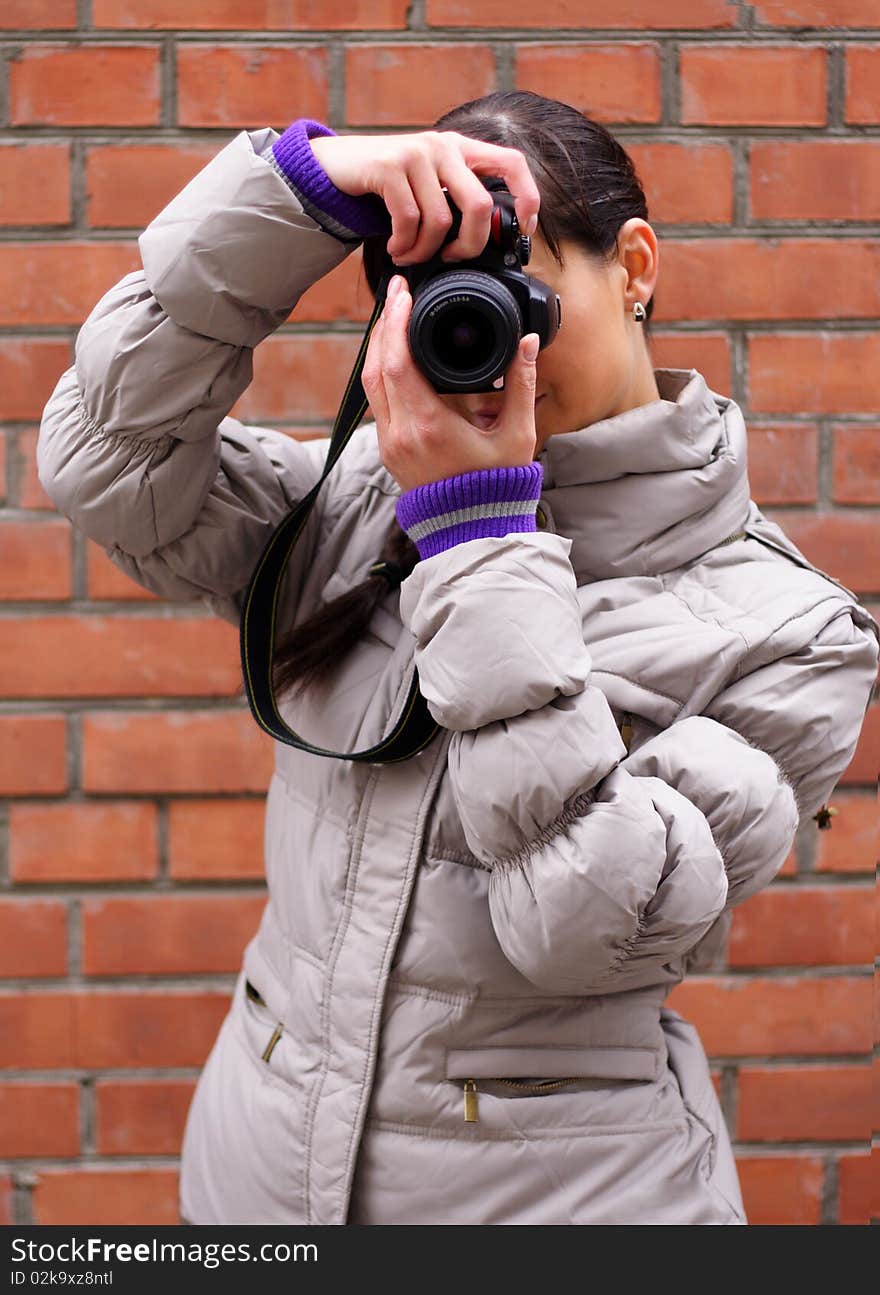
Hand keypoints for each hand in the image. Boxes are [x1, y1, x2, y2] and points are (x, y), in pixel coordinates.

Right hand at [309, 129, 539, 264]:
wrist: (336, 167)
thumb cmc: (388, 185)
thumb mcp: (429, 184)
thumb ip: (455, 200)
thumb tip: (486, 242)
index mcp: (461, 149)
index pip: (512, 163)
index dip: (527, 197)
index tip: (523, 229)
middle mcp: (443, 146)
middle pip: (479, 206)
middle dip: (470, 246)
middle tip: (452, 259)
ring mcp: (416, 153)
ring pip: (440, 221)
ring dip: (425, 252)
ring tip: (411, 256)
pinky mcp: (388, 166)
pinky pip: (408, 221)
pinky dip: (404, 246)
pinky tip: (396, 249)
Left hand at [363, 275, 539, 492]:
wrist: (474, 530)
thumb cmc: (497, 487)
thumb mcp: (518, 435)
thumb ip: (522, 385)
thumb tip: (527, 343)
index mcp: (428, 427)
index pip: (398, 363)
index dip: (395, 322)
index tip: (403, 292)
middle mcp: (400, 435)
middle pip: (375, 366)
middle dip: (383, 324)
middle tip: (398, 293)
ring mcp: (390, 444)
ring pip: (369, 384)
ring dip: (378, 346)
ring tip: (395, 316)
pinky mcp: (389, 450)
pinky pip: (377, 401)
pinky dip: (382, 371)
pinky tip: (396, 354)